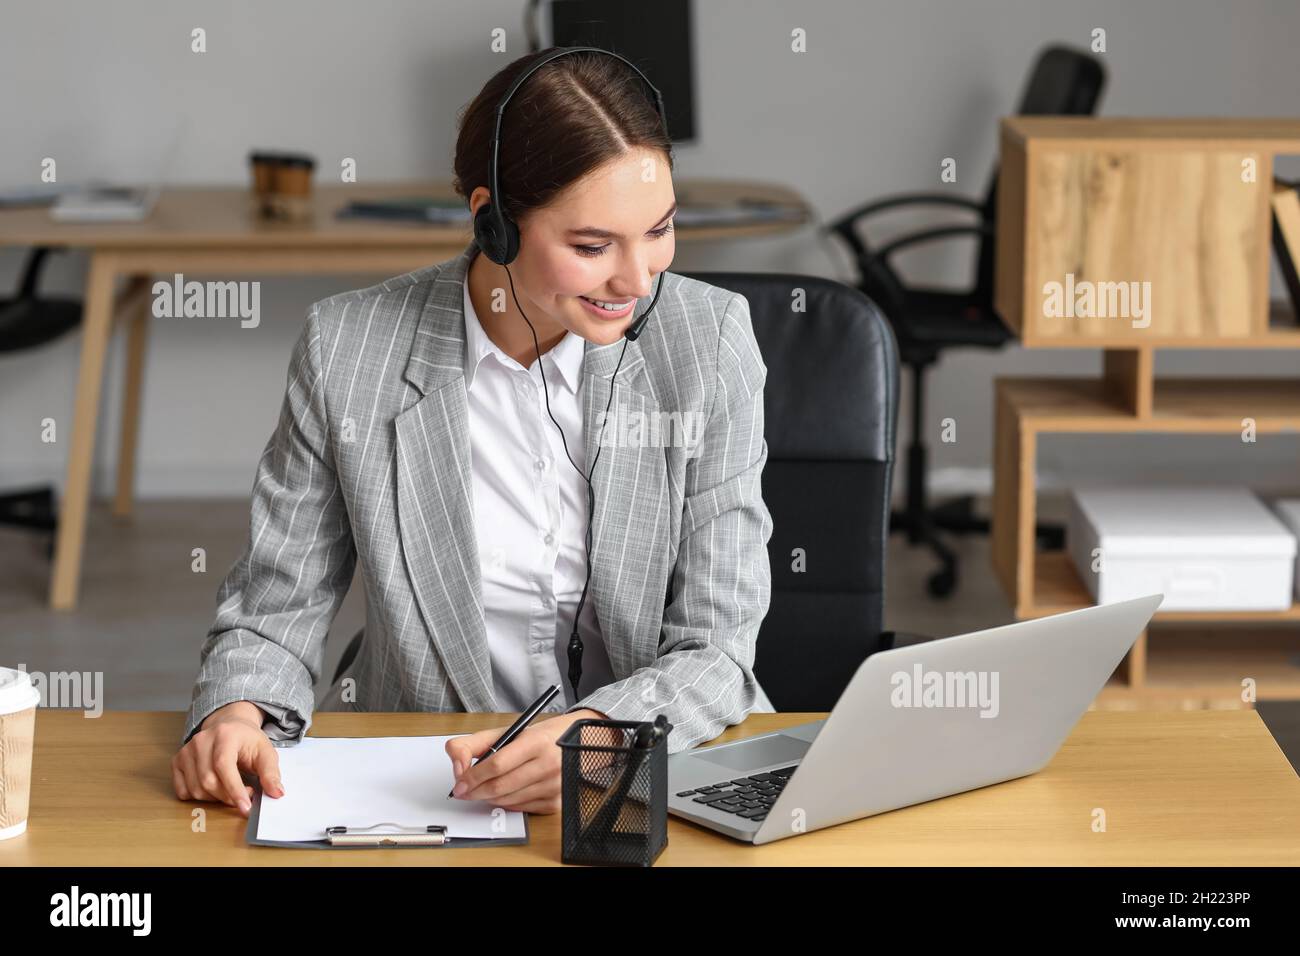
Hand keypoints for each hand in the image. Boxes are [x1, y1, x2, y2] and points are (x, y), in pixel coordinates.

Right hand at [172, 701, 284, 816]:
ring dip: (216, 798)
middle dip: (228, 796)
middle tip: (246, 794)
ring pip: (196, 789)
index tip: (245, 808)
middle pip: (209, 781)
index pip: (224, 767)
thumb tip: (277, 793)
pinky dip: (199, 797)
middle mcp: (202, 740)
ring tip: (231, 789)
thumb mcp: (265, 752)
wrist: (229, 726)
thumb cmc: (247, 740)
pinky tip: (214, 788)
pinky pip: (183, 791)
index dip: (234, 790)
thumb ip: (271, 773)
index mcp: (225, 735)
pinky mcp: (177, 761)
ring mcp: (186, 750)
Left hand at [444, 708, 606, 813]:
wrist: (576, 742)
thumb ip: (473, 744)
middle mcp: (549, 764)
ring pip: (509, 800)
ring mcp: (555, 785)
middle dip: (476, 791)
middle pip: (501, 786)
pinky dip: (506, 803)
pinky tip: (503, 793)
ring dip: (489, 798)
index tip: (459, 783)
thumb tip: (457, 767)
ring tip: (481, 790)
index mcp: (536, 741)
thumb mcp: (506, 732)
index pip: (497, 764)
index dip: (473, 777)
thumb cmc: (538, 737)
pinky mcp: (556, 802)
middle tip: (463, 791)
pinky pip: (521, 809)